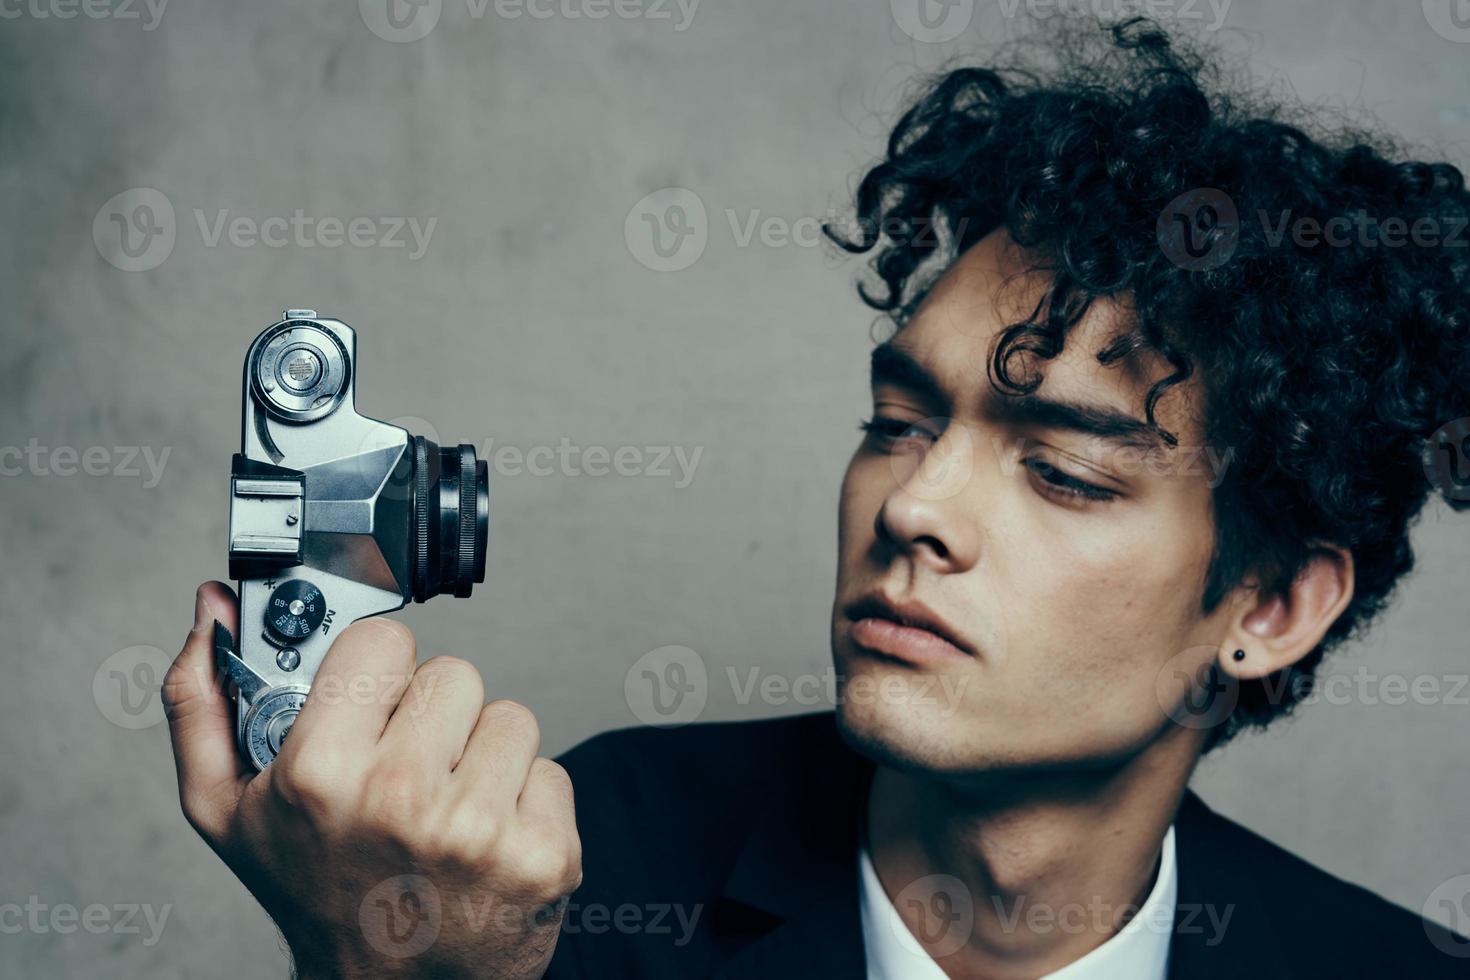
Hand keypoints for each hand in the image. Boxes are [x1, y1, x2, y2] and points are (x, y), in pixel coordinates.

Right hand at [162, 581, 580, 978]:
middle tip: (406, 772)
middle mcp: (402, 799)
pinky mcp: (543, 856)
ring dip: (484, 755)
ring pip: (510, 717)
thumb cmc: (313, 892)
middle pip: (454, 673)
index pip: (383, 640)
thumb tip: (211, 607)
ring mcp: (480, 830)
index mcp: (320, 775)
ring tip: (445, 808)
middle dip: (433, 716)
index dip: (377, 672)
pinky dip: (525, 800)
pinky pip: (550, 771)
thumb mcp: (226, 809)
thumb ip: (203, 700)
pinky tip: (486, 840)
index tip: (370, 709)